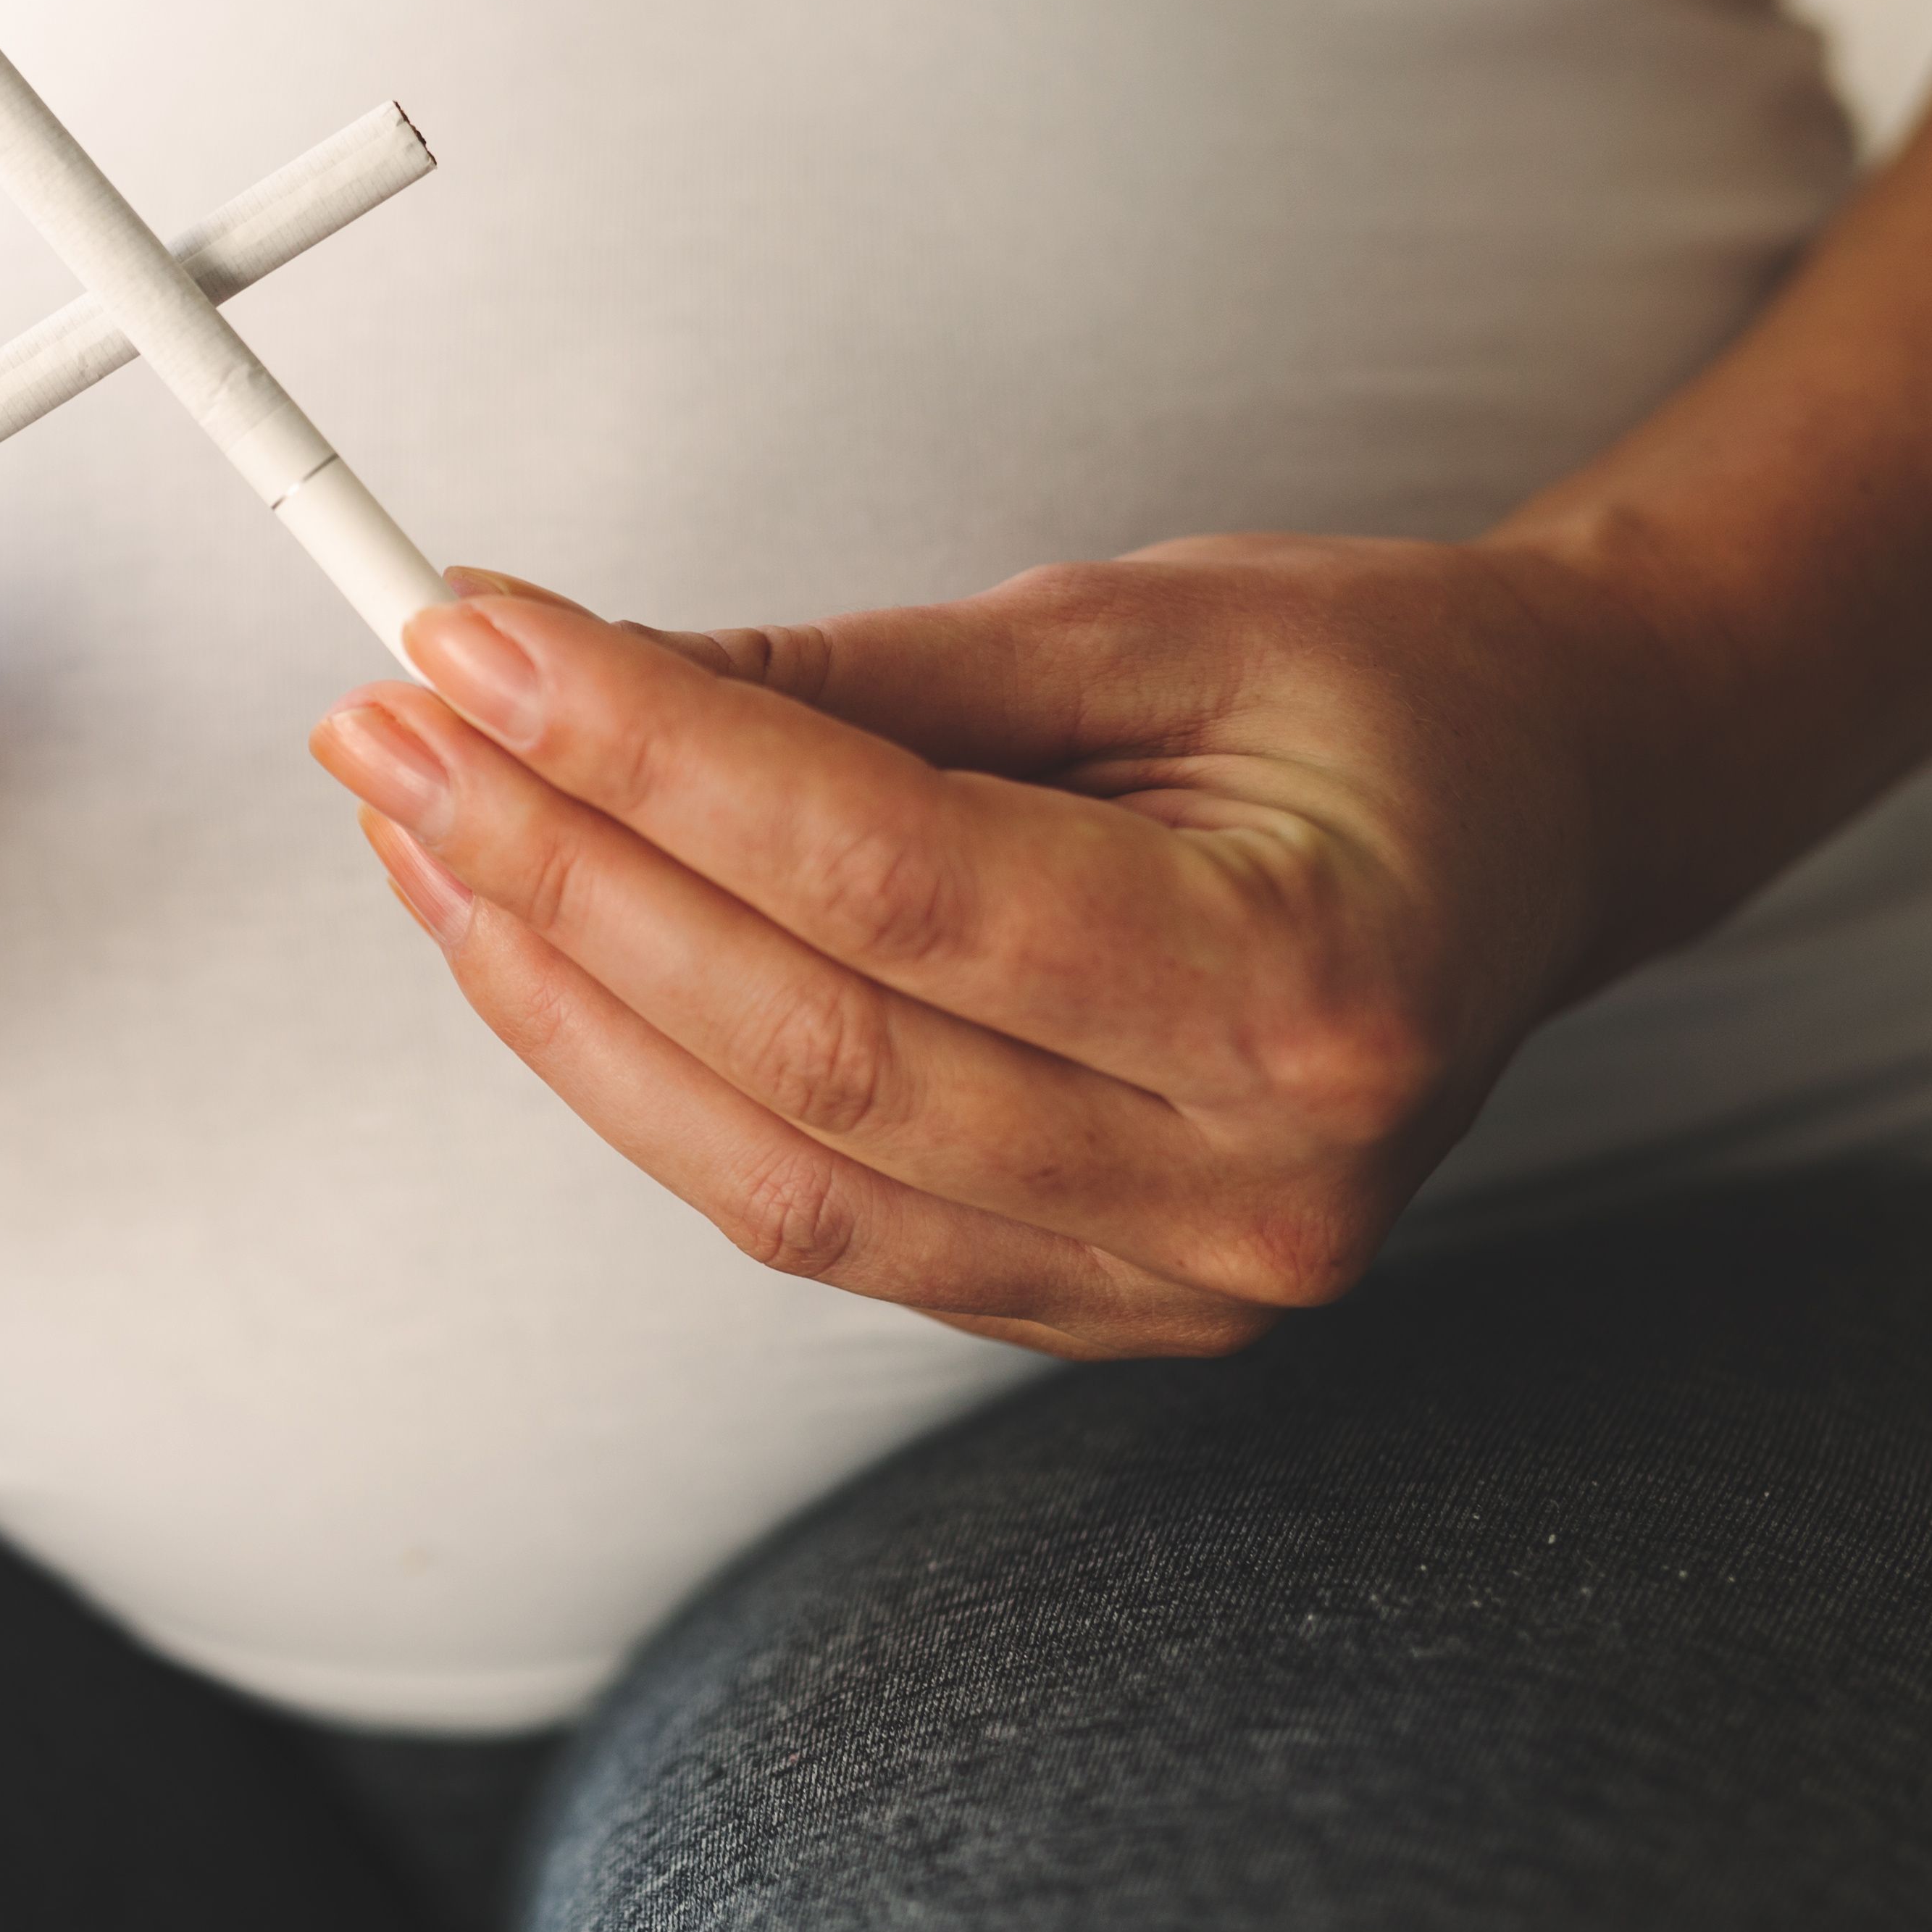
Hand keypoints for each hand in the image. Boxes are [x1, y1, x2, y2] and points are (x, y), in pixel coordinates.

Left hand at [310, 537, 1654, 1358]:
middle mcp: (1251, 1181)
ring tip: (421, 828)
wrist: (1541, 824)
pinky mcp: (1089, 1308)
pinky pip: (810, 1215)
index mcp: (1303, 982)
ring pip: (773, 1171)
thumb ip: (857, 677)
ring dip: (554, 995)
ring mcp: (1172, 1279)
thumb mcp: (1137, 623)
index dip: (650, 760)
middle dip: (556, 874)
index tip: (473, 640)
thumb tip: (574, 680)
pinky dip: (645, 1081)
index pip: (890, 878)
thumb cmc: (1363, 699)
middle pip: (808, 1046)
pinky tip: (538, 945)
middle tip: (390, 726)